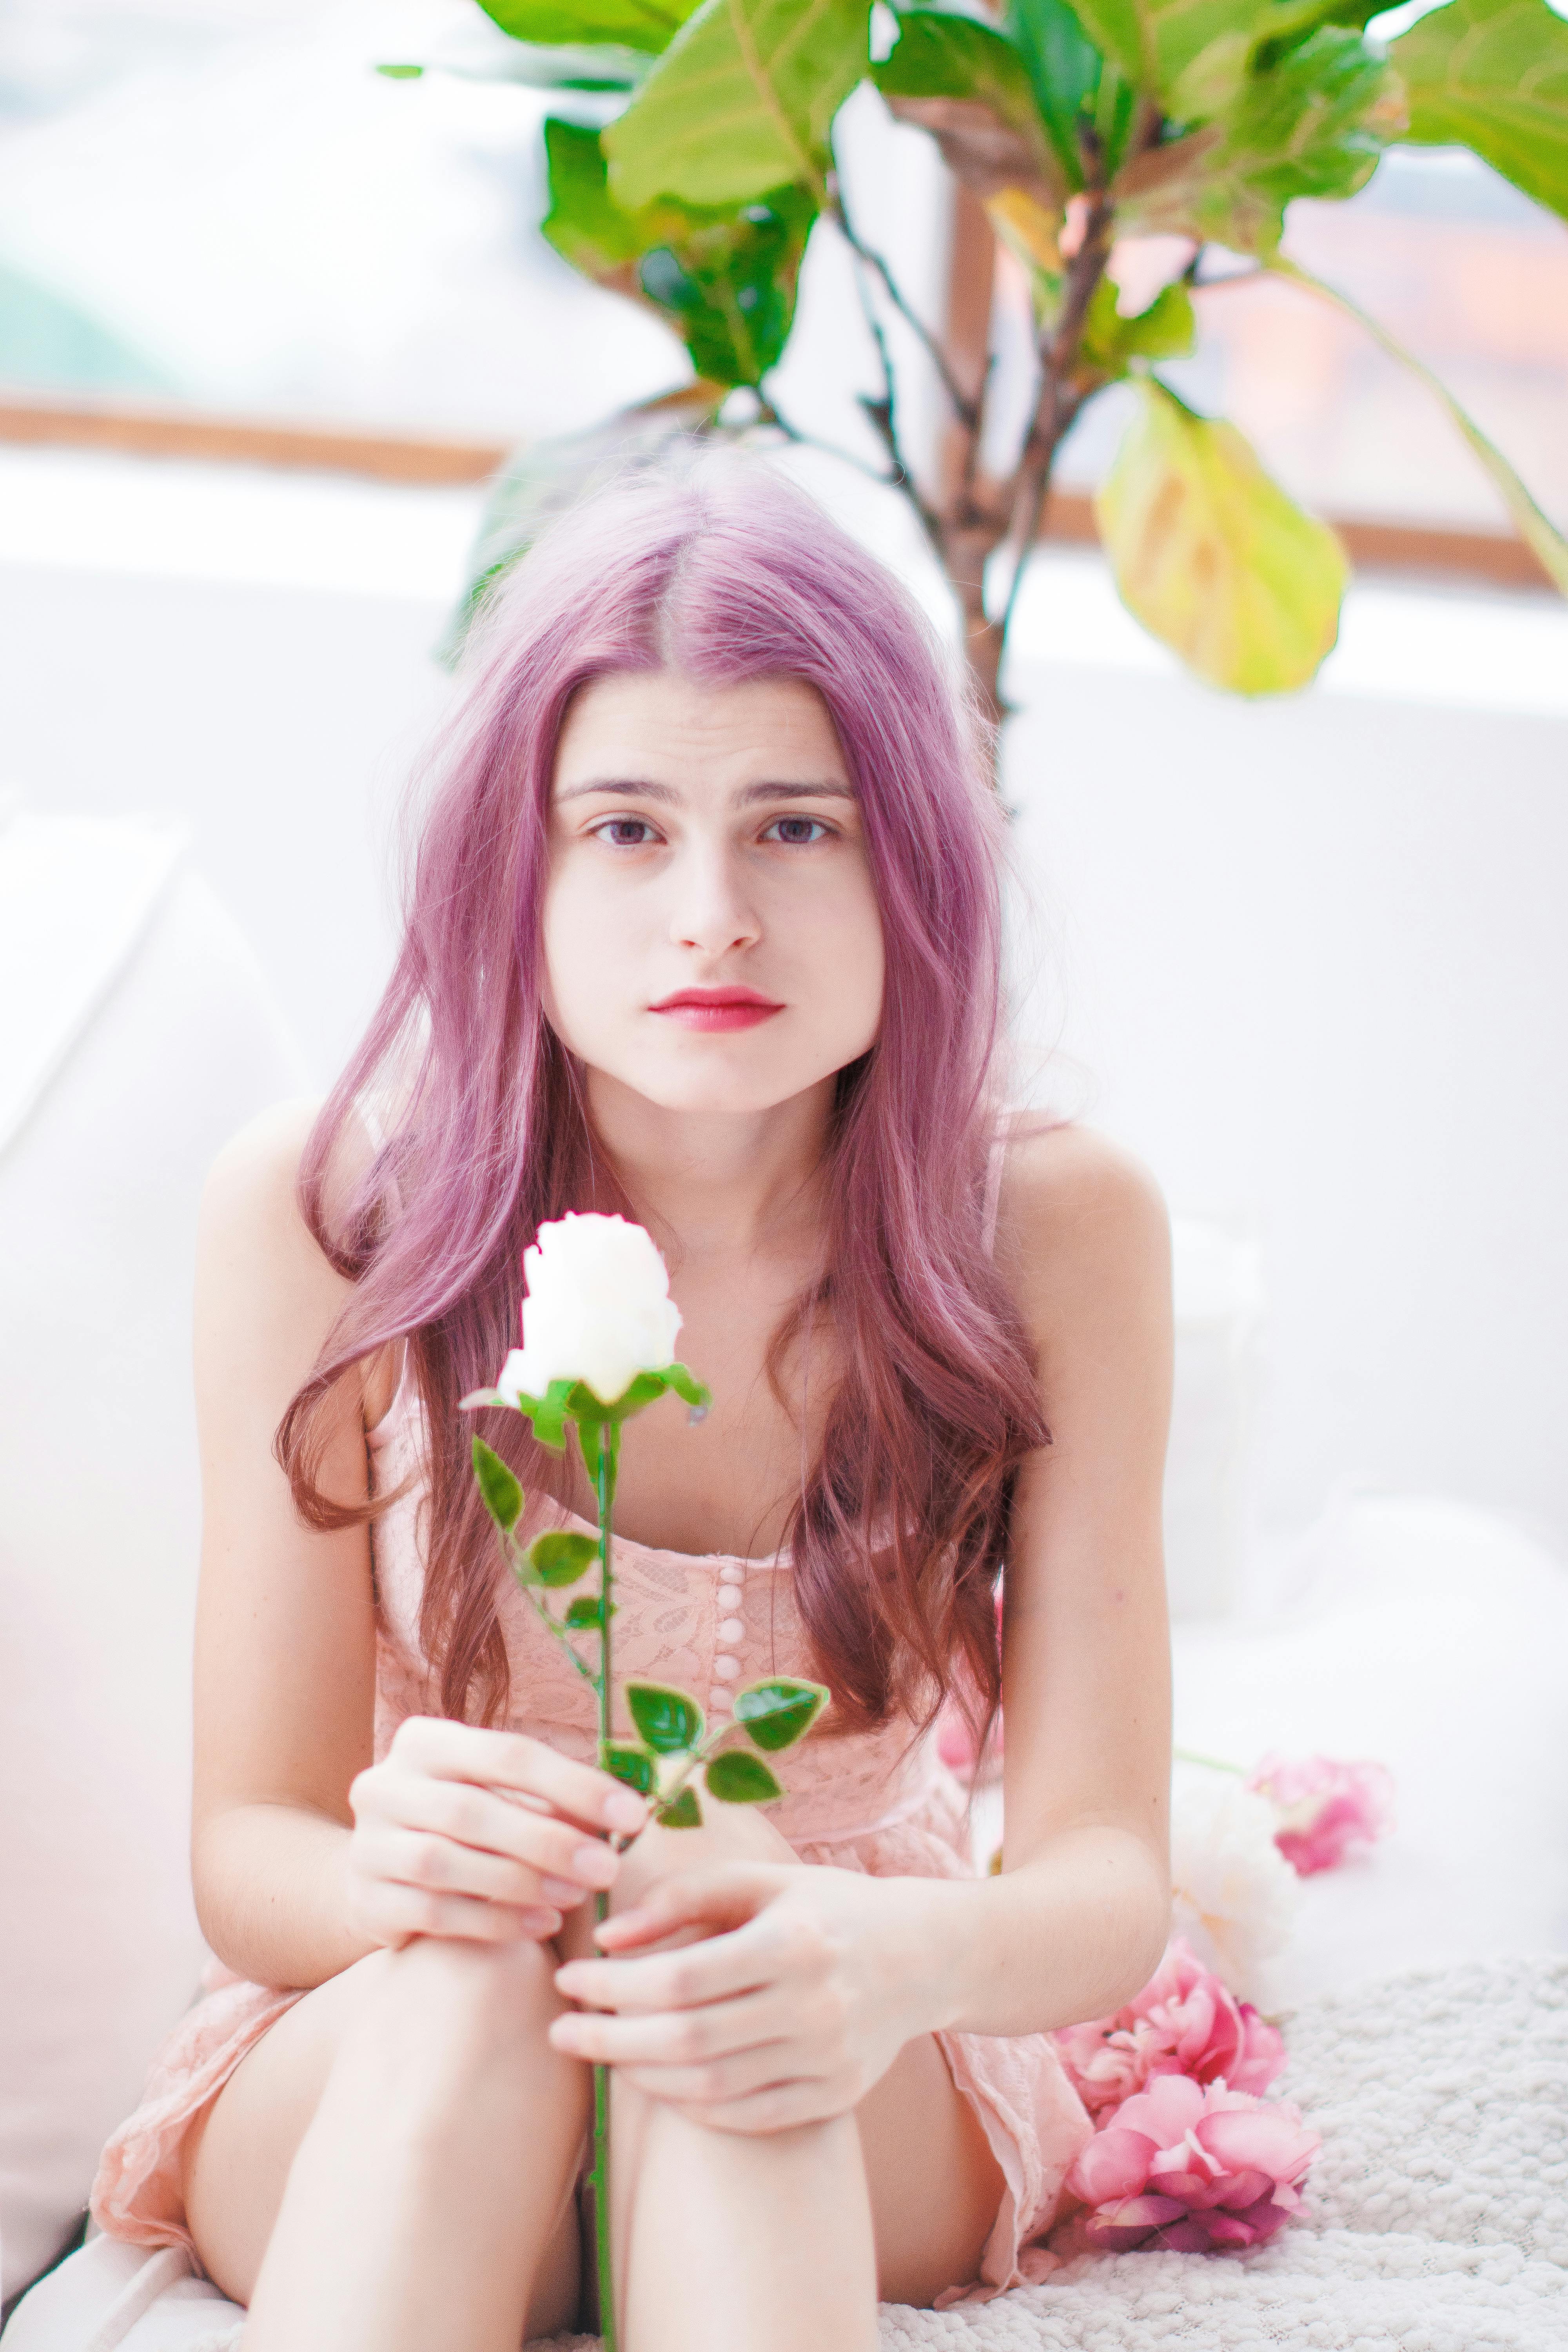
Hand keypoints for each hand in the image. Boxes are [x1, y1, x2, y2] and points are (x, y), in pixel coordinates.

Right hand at [346, 1716, 648, 1947]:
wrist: (378, 1870)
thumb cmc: (461, 1824)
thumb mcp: (499, 1796)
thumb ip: (549, 1801)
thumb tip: (625, 1811)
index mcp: (424, 1741)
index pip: (507, 1753)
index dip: (574, 1783)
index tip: (633, 1813)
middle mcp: (385, 1785)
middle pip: (473, 1810)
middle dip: (549, 1840)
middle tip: (607, 1868)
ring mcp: (368, 1844)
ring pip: (446, 1862)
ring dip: (521, 1882)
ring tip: (574, 1897)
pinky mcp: (365, 1899)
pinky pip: (434, 1912)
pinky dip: (493, 1920)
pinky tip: (539, 1925)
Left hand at [548, 1862, 949, 2132]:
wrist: (923, 1955)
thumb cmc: (828, 1908)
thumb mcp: (762, 1881)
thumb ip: (683, 1898)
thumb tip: (609, 1938)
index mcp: (793, 1942)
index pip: (680, 1979)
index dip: (613, 1986)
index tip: (567, 1979)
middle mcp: (814, 2006)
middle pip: (688, 2040)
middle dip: (610, 2040)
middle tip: (559, 2032)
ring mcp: (827, 2060)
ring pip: (711, 2088)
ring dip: (643, 2075)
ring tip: (603, 2053)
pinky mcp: (835, 2096)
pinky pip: (747, 2116)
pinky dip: (693, 2105)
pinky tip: (658, 2080)